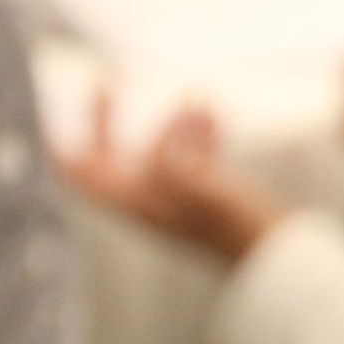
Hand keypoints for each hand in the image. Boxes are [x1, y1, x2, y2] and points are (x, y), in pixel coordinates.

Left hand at [58, 91, 285, 261]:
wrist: (283, 261)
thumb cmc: (240, 229)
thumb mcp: (200, 191)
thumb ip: (171, 164)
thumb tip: (158, 146)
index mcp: (139, 203)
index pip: (83, 172)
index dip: (68, 142)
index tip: (60, 117)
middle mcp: (152, 202)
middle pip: (115, 157)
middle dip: (109, 120)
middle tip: (109, 82)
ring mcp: (181, 202)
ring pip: (159, 153)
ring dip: (171, 123)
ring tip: (197, 95)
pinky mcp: (210, 201)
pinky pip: (194, 160)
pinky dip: (198, 134)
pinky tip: (215, 112)